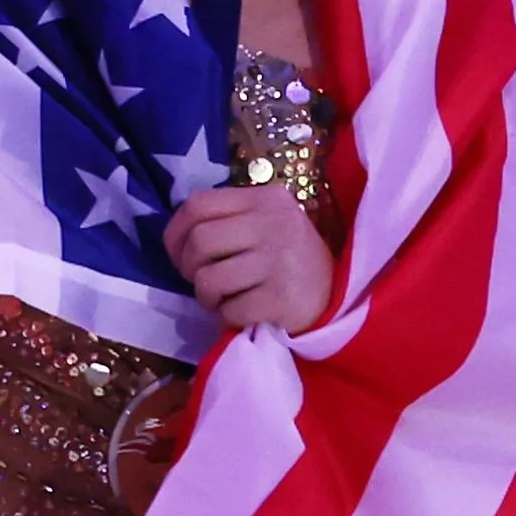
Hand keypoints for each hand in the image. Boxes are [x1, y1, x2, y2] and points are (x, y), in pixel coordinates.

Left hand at [162, 182, 333, 333]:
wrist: (340, 297)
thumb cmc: (290, 260)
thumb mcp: (266, 224)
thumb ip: (228, 220)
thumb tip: (177, 238)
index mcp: (265, 199)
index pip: (198, 204)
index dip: (175, 232)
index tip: (177, 254)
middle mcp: (274, 223)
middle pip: (200, 241)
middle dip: (188, 267)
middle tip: (201, 281)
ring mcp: (280, 260)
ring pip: (208, 278)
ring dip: (206, 297)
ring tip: (221, 299)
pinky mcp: (282, 298)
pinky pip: (230, 310)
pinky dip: (227, 316)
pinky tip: (242, 313)